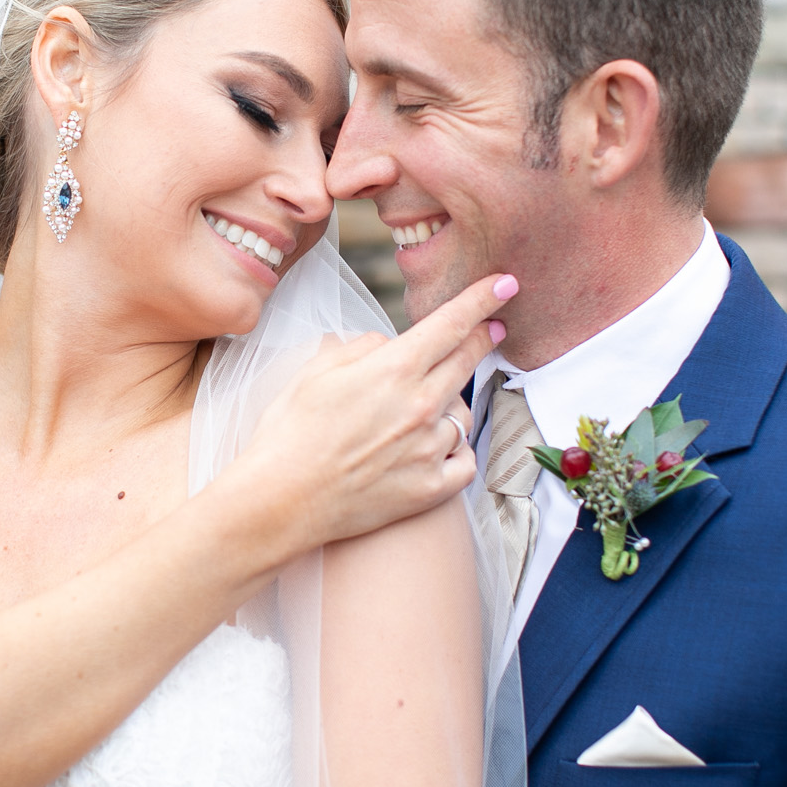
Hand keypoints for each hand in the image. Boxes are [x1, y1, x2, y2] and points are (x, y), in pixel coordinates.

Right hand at [223, 273, 514, 561]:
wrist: (280, 501)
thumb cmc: (289, 433)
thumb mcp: (316, 371)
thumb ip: (361, 348)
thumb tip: (388, 345)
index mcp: (393, 370)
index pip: (451, 324)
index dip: (482, 299)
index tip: (506, 285)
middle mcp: (421, 406)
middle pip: (467, 361)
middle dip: (485, 337)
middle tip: (493, 329)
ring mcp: (430, 450)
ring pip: (463, 414)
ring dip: (451, 406)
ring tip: (423, 413)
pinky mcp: (431, 489)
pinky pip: (464, 461)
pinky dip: (455, 452)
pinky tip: (436, 450)